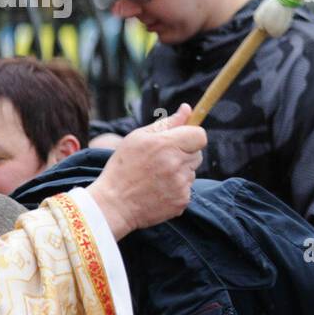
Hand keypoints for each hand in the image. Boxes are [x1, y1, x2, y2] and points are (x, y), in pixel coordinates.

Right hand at [87, 103, 205, 238]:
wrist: (113, 205)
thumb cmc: (123, 167)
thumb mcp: (138, 138)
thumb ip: (166, 123)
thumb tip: (187, 109)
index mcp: (165, 144)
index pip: (200, 135)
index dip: (193, 136)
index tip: (183, 139)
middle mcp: (176, 164)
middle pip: (197, 154)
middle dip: (184, 154)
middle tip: (163, 160)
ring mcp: (180, 185)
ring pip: (192, 172)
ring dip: (180, 172)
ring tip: (157, 176)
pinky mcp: (182, 201)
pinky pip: (187, 189)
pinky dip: (177, 188)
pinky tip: (158, 190)